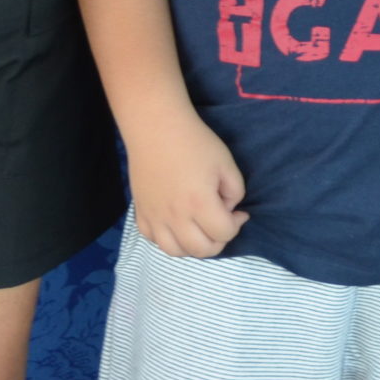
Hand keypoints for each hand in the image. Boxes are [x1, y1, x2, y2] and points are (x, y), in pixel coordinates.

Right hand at [128, 114, 248, 258]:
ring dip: (192, 246)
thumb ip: (235, 191)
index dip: (237, 224)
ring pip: (175, 251)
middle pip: (201, 250)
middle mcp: (176, 217)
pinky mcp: (141, 212)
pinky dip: (167, 239)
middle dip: (218, 241)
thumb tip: (228, 209)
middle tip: (221, 224)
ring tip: (199, 229)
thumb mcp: (226, 163)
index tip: (239, 212)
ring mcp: (155, 217)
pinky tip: (175, 225)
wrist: (156, 128)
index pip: (224, 233)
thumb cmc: (195, 142)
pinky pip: (153, 240)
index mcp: (200, 204)